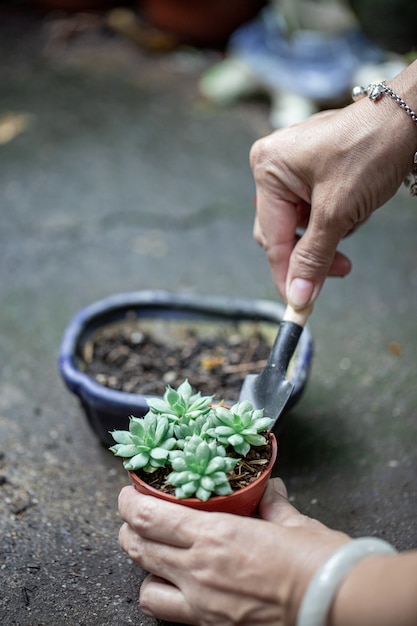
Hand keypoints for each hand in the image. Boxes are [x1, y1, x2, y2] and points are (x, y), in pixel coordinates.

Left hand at [118, 479, 348, 625]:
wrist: (337, 605)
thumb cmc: (317, 561)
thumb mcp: (291, 520)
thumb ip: (269, 502)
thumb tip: (266, 489)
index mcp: (216, 533)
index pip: (149, 516)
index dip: (129, 502)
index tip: (128, 494)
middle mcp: (199, 568)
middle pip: (138, 546)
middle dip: (128, 528)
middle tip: (135, 517)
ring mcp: (202, 602)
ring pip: (144, 582)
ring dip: (141, 563)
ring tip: (151, 550)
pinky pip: (166, 612)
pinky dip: (159, 595)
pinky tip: (173, 584)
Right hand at [250, 94, 414, 308]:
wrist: (410, 116)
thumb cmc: (372, 147)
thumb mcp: (339, 211)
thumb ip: (314, 257)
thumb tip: (298, 296)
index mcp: (268, 169)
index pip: (271, 237)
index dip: (286, 274)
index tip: (298, 303)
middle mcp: (274, 167)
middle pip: (282, 233)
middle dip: (314, 251)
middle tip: (342, 268)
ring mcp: (293, 168)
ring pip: (301, 225)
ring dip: (330, 234)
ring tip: (355, 219)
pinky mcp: (313, 171)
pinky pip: (315, 210)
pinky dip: (336, 218)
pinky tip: (356, 207)